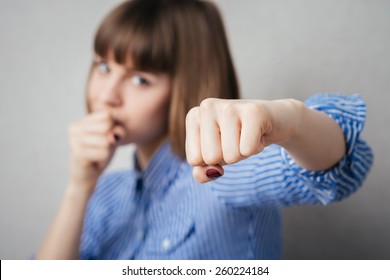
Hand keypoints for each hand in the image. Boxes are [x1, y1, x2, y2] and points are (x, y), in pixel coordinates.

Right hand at [68, 111, 125, 192]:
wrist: (87, 178)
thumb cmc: (100, 156)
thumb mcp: (112, 140)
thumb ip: (118, 132)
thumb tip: (112, 137)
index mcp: (81, 122)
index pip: (107, 115)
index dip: (113, 129)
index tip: (105, 140)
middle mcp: (74, 128)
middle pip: (107, 126)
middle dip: (110, 140)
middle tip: (100, 149)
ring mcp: (74, 140)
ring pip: (106, 140)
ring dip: (106, 150)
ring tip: (96, 155)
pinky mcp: (77, 154)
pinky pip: (104, 152)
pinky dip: (104, 158)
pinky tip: (94, 162)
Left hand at [185, 98, 301, 182]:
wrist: (276, 120)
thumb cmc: (239, 139)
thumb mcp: (216, 159)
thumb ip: (202, 173)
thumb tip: (213, 172)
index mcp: (193, 116)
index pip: (194, 160)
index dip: (213, 159)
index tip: (224, 143)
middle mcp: (207, 106)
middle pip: (210, 158)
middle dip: (228, 157)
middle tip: (238, 139)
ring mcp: (229, 106)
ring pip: (230, 156)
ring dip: (243, 152)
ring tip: (248, 135)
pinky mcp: (253, 111)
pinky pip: (248, 150)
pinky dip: (256, 148)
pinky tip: (259, 133)